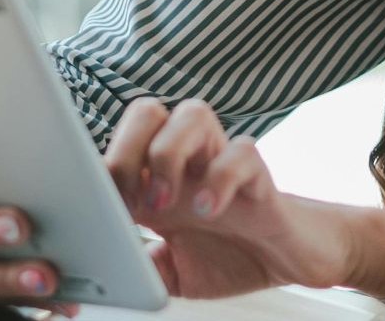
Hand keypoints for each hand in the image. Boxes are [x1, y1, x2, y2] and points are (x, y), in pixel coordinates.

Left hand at [107, 98, 384, 299]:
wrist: (292, 260)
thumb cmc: (232, 255)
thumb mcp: (172, 274)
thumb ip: (141, 267)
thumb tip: (110, 264)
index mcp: (158, 180)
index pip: (117, 143)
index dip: (97, 166)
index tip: (93, 207)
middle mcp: (188, 163)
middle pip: (147, 111)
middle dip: (127, 146)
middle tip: (129, 198)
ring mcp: (222, 164)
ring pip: (192, 113)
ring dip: (169, 154)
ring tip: (168, 203)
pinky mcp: (260, 177)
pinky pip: (243, 152)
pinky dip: (220, 178)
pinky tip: (209, 209)